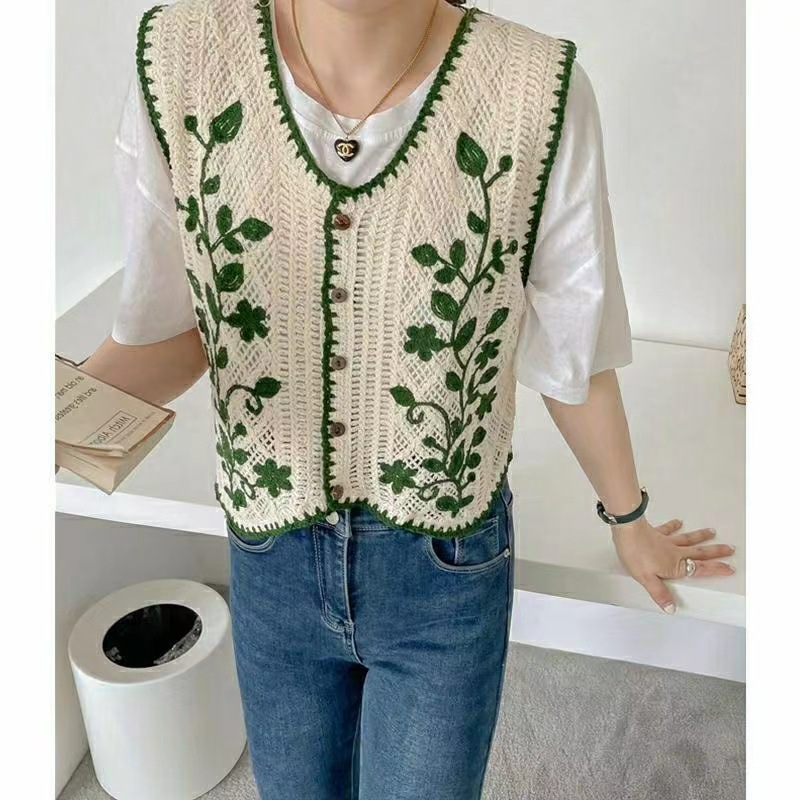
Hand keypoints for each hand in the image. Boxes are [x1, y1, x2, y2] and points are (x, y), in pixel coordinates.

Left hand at [611, 516, 735, 613]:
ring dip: (701, 536)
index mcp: (675, 565)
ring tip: (712, 532)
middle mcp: (674, 552)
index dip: (716, 569)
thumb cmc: (636, 553)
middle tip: (730, 548)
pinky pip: (668, 529)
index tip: (730, 568)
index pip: (700, 568)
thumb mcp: (647, 579)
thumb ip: (660, 594)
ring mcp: (666, 540)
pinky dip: (674, 526)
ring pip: (688, 538)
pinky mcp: (655, 532)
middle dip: (716, 551)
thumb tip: (671, 608)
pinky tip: (679, 522)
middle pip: (699, 552)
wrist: (627, 530)